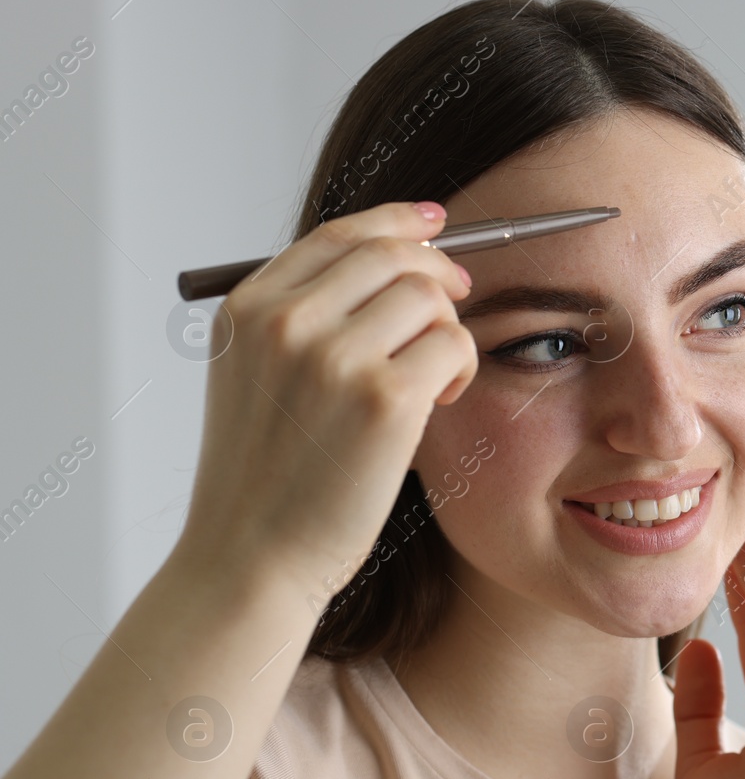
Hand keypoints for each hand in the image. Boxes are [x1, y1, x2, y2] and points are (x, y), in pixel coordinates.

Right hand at [175, 201, 476, 594]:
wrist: (251, 558)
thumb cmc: (266, 482)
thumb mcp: (256, 382)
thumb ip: (303, 324)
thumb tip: (391, 269)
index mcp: (248, 310)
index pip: (339, 235)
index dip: (398, 221)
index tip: (435, 223)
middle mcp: (285, 322)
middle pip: (394, 254)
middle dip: (440, 272)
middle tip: (460, 303)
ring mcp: (333, 356)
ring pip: (430, 296)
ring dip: (450, 330)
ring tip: (436, 379)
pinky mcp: (384, 398)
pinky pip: (455, 345)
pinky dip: (463, 369)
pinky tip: (441, 402)